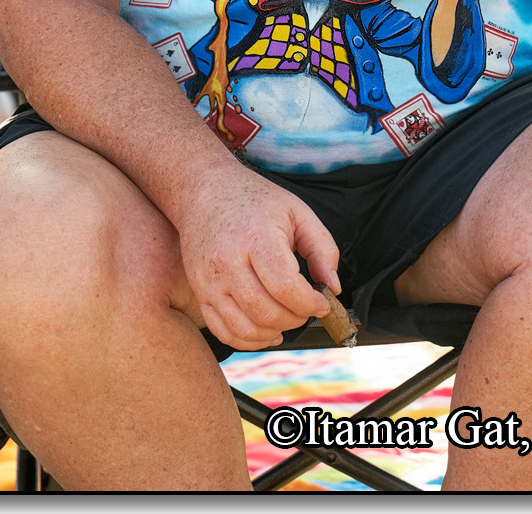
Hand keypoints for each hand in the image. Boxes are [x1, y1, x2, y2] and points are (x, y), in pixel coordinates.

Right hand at [172, 171, 339, 349]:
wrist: (205, 190)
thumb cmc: (254, 199)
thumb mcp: (297, 212)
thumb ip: (322, 249)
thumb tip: (332, 288)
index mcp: (254, 237)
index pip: (285, 287)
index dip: (311, 303)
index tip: (323, 302)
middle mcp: (227, 261)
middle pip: (266, 312)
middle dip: (296, 318)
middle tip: (307, 308)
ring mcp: (208, 280)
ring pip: (245, 328)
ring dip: (275, 332)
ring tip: (289, 317)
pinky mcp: (199, 292)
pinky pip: (224, 331)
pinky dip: (249, 340)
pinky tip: (267, 331)